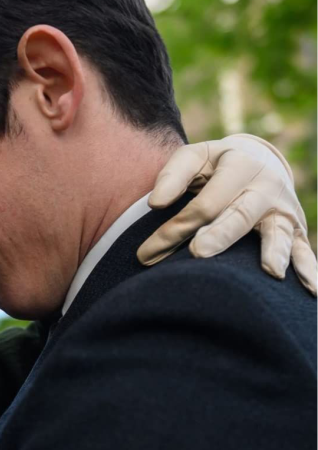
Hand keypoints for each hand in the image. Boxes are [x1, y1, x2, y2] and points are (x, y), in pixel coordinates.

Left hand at [137, 134, 317, 296]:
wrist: (258, 160)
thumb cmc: (214, 165)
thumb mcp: (193, 157)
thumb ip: (172, 176)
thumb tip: (155, 204)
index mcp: (239, 165)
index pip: (204, 203)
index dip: (175, 228)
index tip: (147, 253)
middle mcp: (266, 187)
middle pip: (238, 216)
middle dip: (219, 235)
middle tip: (198, 252)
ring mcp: (283, 210)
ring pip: (278, 233)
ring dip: (273, 252)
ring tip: (270, 271)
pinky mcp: (296, 229)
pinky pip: (303, 251)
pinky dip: (309, 270)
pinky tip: (311, 291)